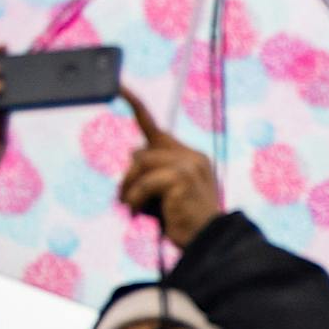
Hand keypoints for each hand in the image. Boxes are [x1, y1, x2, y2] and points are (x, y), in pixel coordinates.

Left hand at [117, 89, 220, 247]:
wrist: (208, 241)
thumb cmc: (184, 222)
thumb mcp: (167, 193)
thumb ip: (154, 172)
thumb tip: (133, 155)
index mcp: (191, 157)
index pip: (156, 127)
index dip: (136, 105)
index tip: (119, 86)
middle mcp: (192, 157)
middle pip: (141, 153)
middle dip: (130, 177)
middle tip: (127, 200)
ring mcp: (189, 165)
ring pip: (140, 165)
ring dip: (130, 189)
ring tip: (132, 209)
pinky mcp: (183, 178)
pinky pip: (145, 182)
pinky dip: (136, 199)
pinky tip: (138, 212)